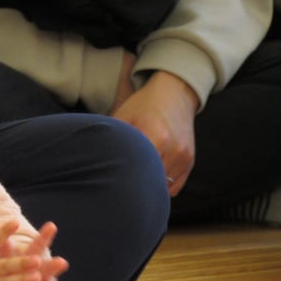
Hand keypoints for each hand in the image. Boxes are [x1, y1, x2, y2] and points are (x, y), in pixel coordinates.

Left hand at [0, 221, 67, 280]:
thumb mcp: (7, 255)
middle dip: (54, 265)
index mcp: (33, 257)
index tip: (51, 226)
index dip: (45, 235)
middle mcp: (42, 272)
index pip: (40, 243)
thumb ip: (5, 244)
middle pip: (49, 266)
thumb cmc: (12, 267)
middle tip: (62, 262)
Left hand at [110, 70, 198, 195]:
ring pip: (163, 187)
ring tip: (134, 178)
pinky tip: (150, 177)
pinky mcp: (189, 161)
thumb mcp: (123, 115)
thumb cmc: (143, 105)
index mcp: (156, 136)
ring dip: (148, 187)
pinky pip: (175, 187)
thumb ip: (111, 138)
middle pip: (150, 182)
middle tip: (119, 185)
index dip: (123, 179)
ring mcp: (184, 157)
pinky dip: (161, 186)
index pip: (138, 170)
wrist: (174, 93)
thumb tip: (90, 159)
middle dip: (134, 186)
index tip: (111, 181)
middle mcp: (173, 149)